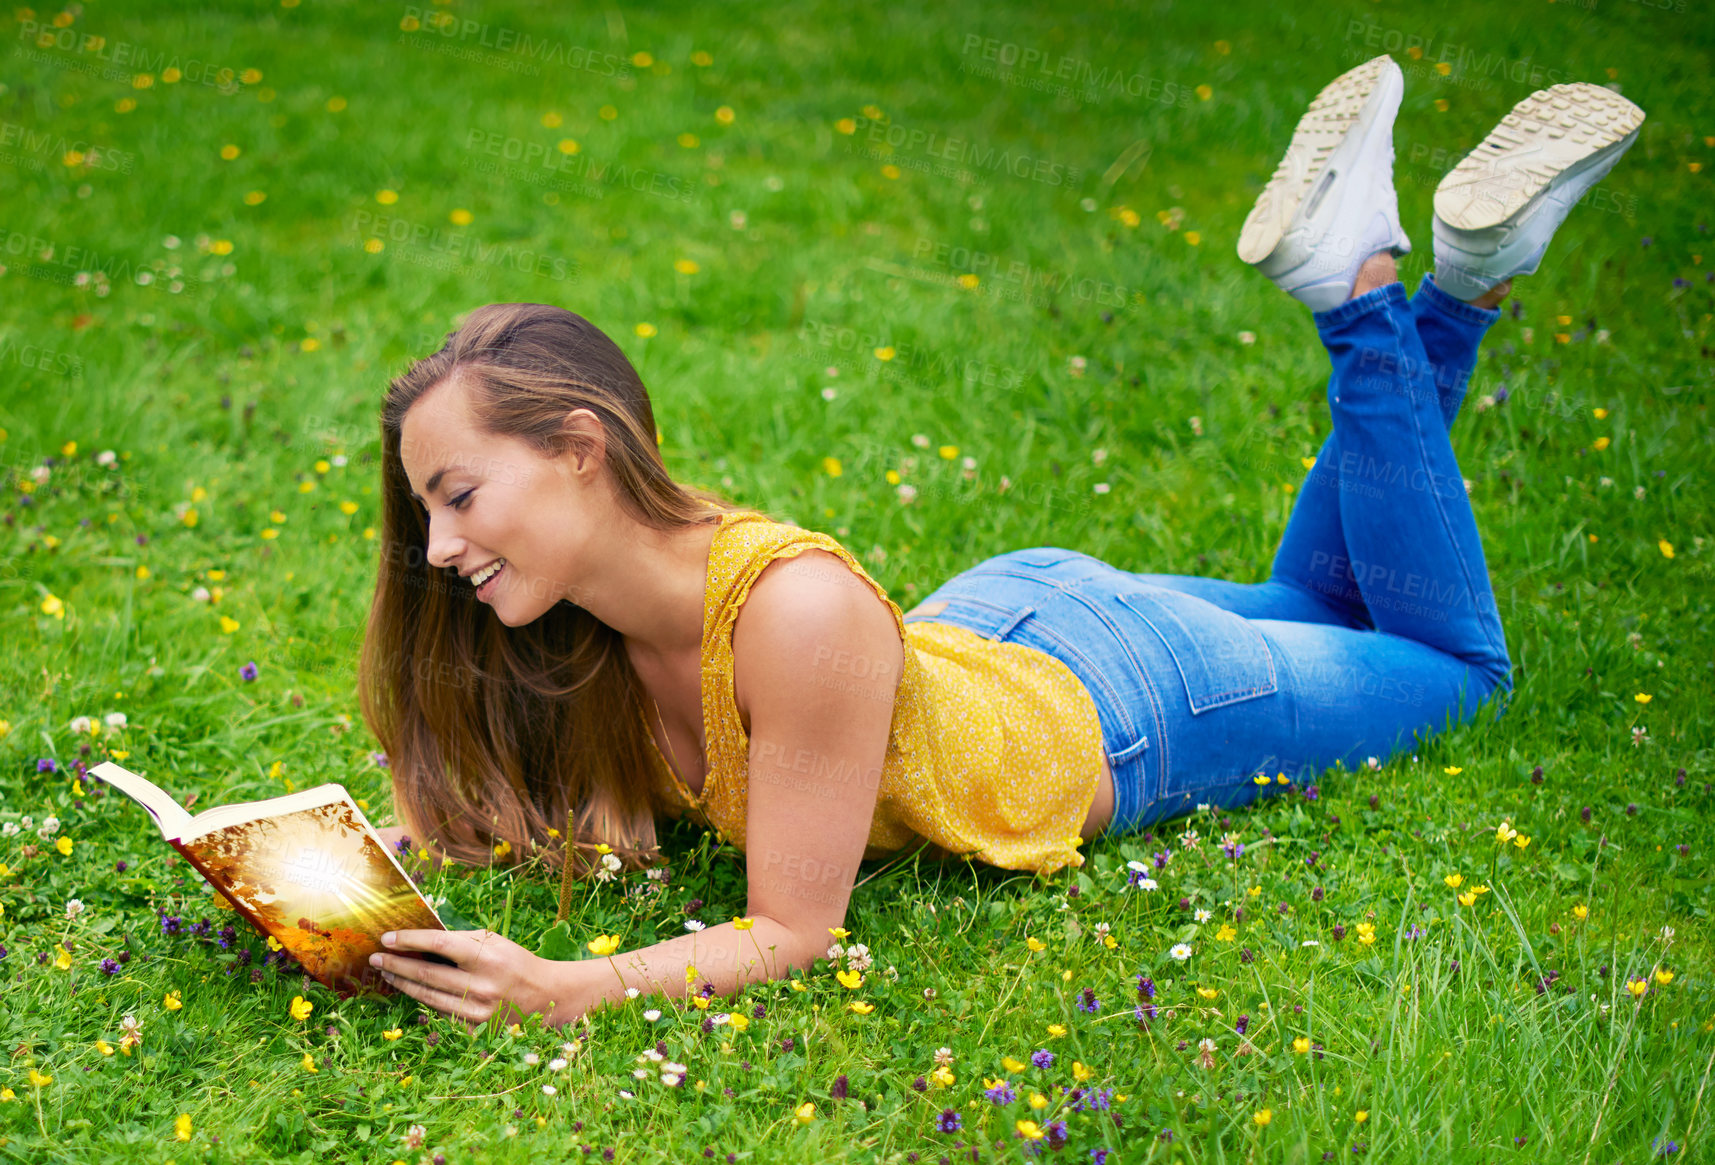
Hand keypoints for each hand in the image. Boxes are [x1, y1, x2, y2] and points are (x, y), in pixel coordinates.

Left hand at [370, 929, 558, 1034]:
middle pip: (426, 974)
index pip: (438, 944)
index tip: (388, 938)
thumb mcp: (495, 942)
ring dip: (402, 983)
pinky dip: (424, 1000)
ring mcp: (476, 1011)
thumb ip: (460, 940)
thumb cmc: (515, 962)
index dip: (410, 940)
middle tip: (376, 957)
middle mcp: (480, 986)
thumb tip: (421, 939)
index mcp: (487, 957)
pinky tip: (412, 990)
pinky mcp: (474, 1030)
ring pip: (427, 996)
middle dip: (396, 964)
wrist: (544, 996)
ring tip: (387, 972)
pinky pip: (440, 1013)